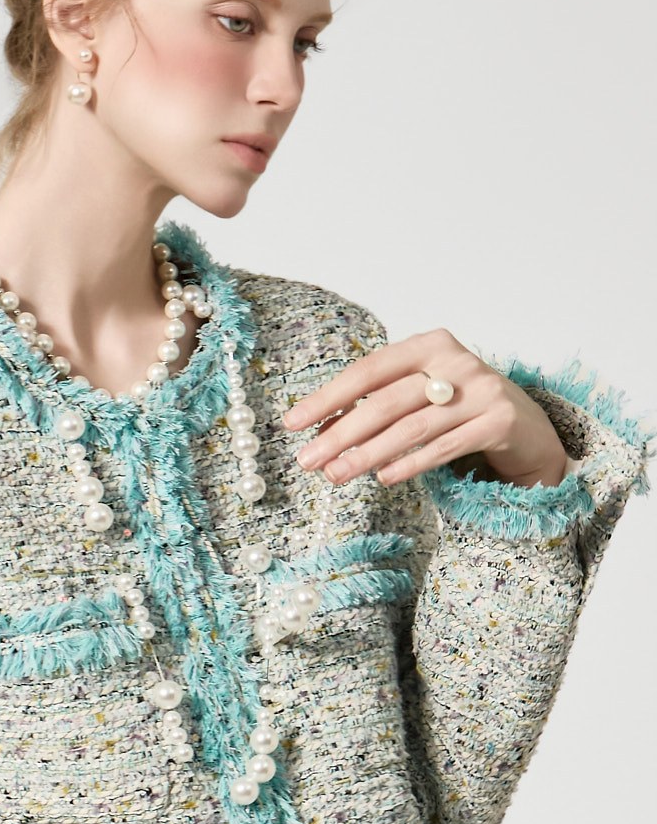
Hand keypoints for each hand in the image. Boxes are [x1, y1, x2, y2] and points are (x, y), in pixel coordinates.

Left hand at [282, 328, 567, 488]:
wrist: (531, 430)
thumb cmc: (462, 411)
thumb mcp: (418, 400)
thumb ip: (375, 409)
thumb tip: (320, 433)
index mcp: (429, 345)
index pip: (368, 370)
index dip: (328, 397)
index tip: (293, 423)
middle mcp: (457, 362)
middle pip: (386, 401)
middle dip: (341, 433)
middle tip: (307, 460)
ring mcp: (482, 391)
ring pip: (412, 427)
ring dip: (368, 455)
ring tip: (336, 476)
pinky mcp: (501, 422)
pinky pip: (445, 447)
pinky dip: (411, 463)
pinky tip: (384, 478)